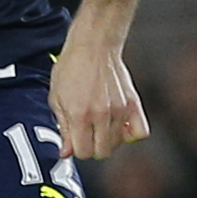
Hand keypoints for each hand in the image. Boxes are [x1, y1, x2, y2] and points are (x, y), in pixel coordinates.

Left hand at [52, 40, 148, 159]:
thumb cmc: (72, 67)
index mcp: (79, 114)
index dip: (77, 149)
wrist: (93, 45)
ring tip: (101, 124)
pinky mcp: (133, 104)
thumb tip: (66, 152)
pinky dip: (131, 134)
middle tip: (88, 135)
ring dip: (109, 139)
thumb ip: (62, 127)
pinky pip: (140, 133)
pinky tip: (121, 126)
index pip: (83, 152)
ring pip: (118, 143)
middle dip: (92, 147)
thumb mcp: (56, 98)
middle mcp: (101, 115)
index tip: (76, 141)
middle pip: (101, 152)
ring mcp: (119, 110)